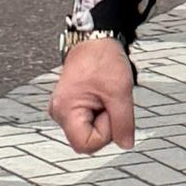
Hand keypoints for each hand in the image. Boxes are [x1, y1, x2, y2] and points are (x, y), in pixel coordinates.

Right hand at [51, 37, 136, 155]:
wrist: (95, 40)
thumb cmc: (103, 59)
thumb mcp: (120, 92)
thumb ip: (124, 123)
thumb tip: (126, 144)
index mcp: (65, 110)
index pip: (86, 145)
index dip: (105, 133)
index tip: (108, 109)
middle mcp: (59, 114)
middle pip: (87, 140)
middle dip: (104, 126)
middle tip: (107, 101)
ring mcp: (63, 111)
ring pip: (89, 132)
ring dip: (103, 119)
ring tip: (103, 97)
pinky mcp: (70, 108)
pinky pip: (88, 122)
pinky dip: (99, 114)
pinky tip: (99, 98)